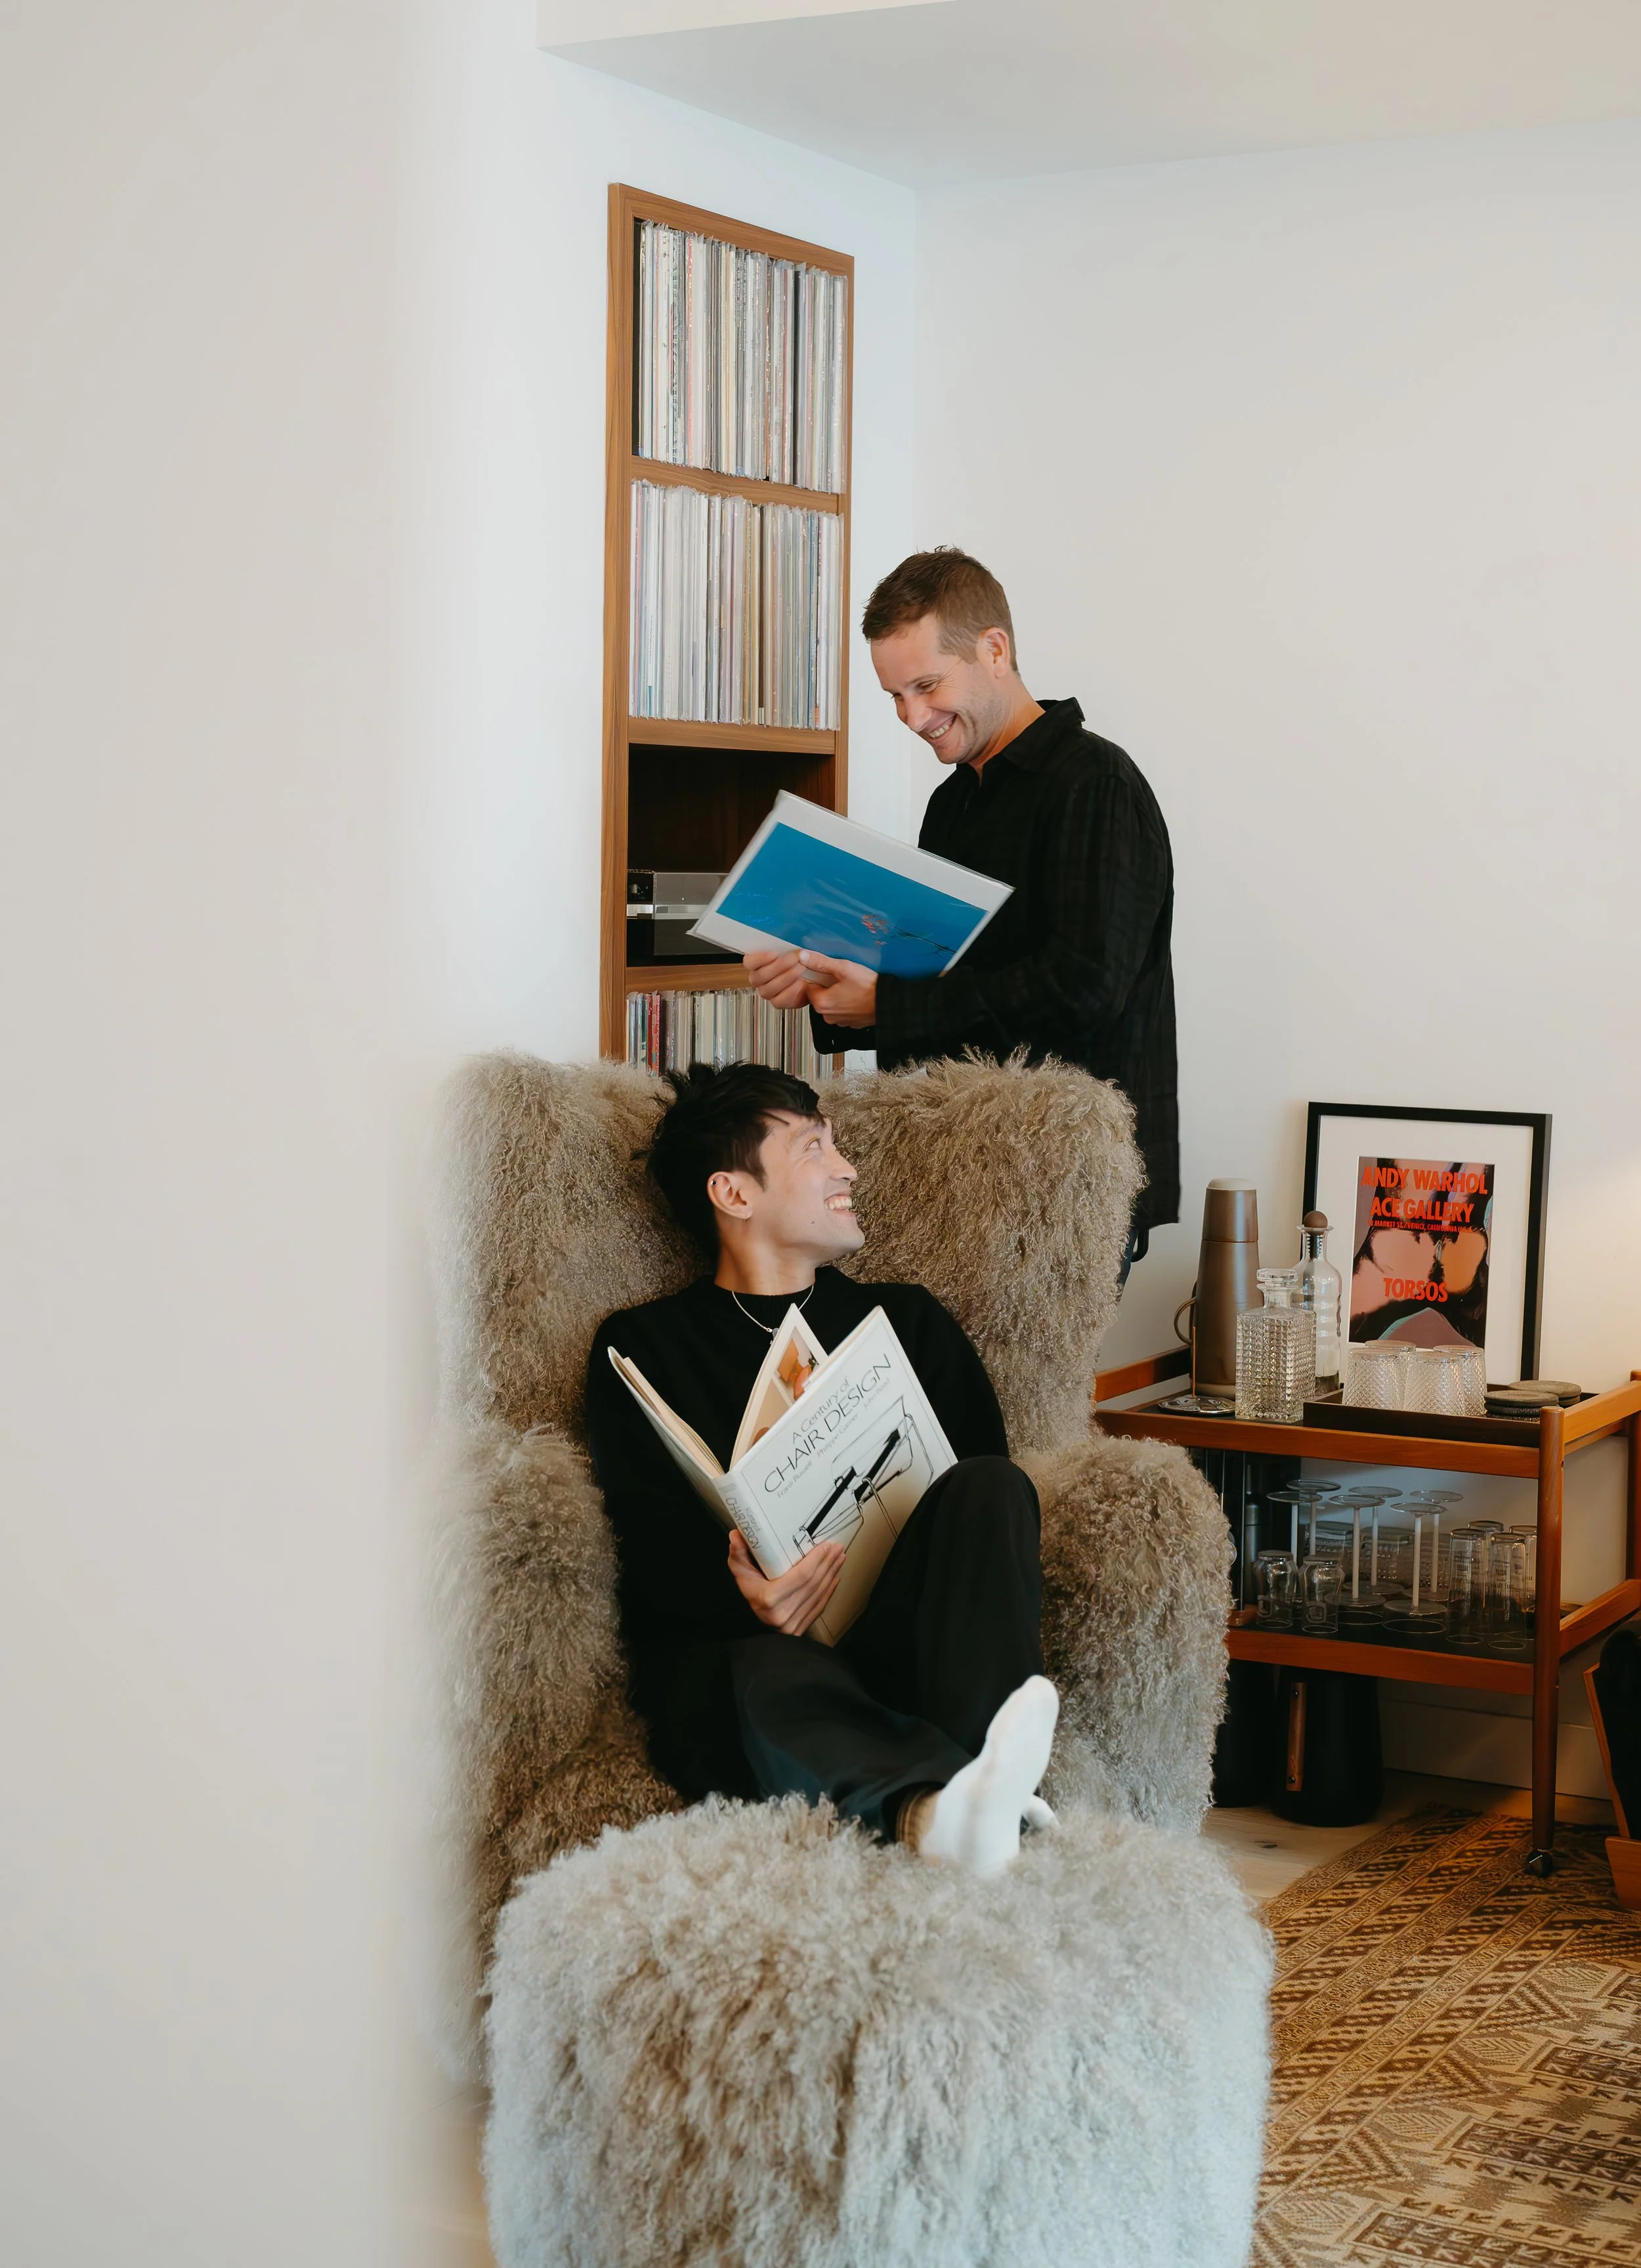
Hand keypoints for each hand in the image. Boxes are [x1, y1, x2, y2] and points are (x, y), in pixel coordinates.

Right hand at [728, 1530, 844, 1634]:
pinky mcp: (802, 1627)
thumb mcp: (741, 1574)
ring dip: (832, 1572)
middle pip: (814, 1582)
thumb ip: (738, 1555)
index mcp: (770, 1598)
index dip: (816, 1559)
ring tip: (840, 1558)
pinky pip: (821, 1604)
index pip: (801, 1575)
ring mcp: (795, 1622)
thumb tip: (736, 1536)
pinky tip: (835, 1576)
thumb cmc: (749, 1596)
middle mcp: (784, 1612)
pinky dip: (830, 1588)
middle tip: (837, 1547)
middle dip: (828, 1562)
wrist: (754, 1628)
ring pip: (820, 1592)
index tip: (825, 1545)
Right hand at [743, 949, 811, 1011]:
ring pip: (767, 989)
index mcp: (759, 962)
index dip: (759, 959)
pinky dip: (791, 992)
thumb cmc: (803, 962)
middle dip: (778, 967)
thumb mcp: (800, 951)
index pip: (749, 962)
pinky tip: (800, 983)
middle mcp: (760, 978)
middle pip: (758, 976)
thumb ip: (797, 950)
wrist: (812, 979)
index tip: (775, 954)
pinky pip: (778, 1000)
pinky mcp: (778, 1002)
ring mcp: (768, 991)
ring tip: (800, 969)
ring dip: (785, 978)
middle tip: (794, 959)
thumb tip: (800, 953)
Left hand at [794, 952, 876, 1027]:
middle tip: (843, 978)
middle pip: (820, 995)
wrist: (888, 1003)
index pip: (809, 986)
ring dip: (838, 995)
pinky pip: (843, 1010)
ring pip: (832, 1003)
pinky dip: (847, 1003)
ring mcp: (839, 1021)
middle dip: (828, 986)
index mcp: (821, 1003)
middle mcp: (827, 1015)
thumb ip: (821, 962)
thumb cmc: (868, 988)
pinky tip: (857, 995)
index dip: (819, 976)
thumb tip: (804, 956)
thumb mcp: (843, 968)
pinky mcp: (850, 1022)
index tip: (830, 973)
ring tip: (852, 987)